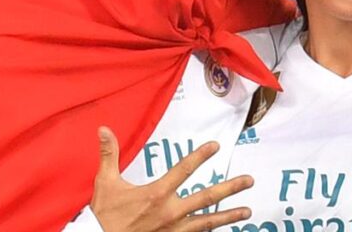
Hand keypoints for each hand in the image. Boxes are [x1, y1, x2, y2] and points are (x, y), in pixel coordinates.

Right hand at [91, 127, 254, 231]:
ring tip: (247, 212)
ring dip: (229, 216)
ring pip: (208, 222)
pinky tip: (221, 230)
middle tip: (248, 181)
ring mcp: (174, 230)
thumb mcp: (106, 183)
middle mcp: (170, 212)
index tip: (216, 146)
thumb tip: (103, 129)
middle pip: (207, 197)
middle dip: (230, 188)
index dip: (201, 156)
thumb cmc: (104, 215)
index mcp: (157, 193)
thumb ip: (109, 154)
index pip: (184, 169)